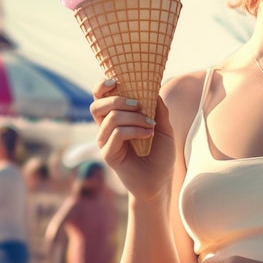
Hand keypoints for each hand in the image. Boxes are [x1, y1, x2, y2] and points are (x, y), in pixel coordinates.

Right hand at [90, 79, 174, 199]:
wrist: (159, 182)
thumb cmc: (160, 155)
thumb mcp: (165, 128)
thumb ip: (159, 109)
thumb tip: (153, 89)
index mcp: (117, 118)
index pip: (100, 97)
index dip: (103, 86)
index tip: (115, 80)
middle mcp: (107, 128)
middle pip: (97, 105)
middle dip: (118, 99)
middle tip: (138, 104)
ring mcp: (106, 141)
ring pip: (111, 118)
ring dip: (134, 117)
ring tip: (151, 125)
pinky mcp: (109, 154)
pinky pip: (117, 134)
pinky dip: (135, 130)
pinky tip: (149, 135)